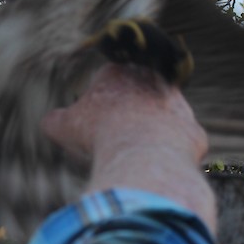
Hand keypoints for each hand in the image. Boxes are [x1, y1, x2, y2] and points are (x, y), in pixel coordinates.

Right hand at [42, 65, 215, 231]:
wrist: (142, 155)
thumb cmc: (99, 135)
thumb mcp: (63, 127)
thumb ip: (56, 121)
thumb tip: (49, 123)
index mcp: (119, 73)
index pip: (106, 82)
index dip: (97, 105)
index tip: (91, 125)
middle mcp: (153, 82)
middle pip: (137, 98)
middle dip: (127, 117)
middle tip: (111, 142)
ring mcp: (179, 106)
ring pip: (161, 121)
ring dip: (150, 137)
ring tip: (132, 160)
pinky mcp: (194, 131)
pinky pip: (179, 146)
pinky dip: (168, 158)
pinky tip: (154, 170)